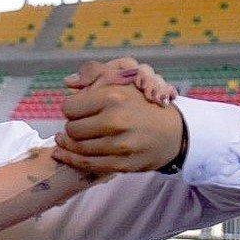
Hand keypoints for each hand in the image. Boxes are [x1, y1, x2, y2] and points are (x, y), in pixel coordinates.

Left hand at [54, 60, 184, 173]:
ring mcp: (120, 144)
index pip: (70, 107)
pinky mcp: (123, 163)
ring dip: (68, 144)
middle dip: (71, 126)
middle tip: (78, 125)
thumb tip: (68, 82)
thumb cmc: (145, 103)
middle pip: (72, 129)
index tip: (77, 110)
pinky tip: (63, 154)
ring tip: (65, 140)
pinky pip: (88, 164)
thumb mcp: (125, 78)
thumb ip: (95, 75)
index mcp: (114, 96)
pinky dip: (71, 159)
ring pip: (78, 147)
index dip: (71, 108)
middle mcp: (116, 120)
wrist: (176, 131)